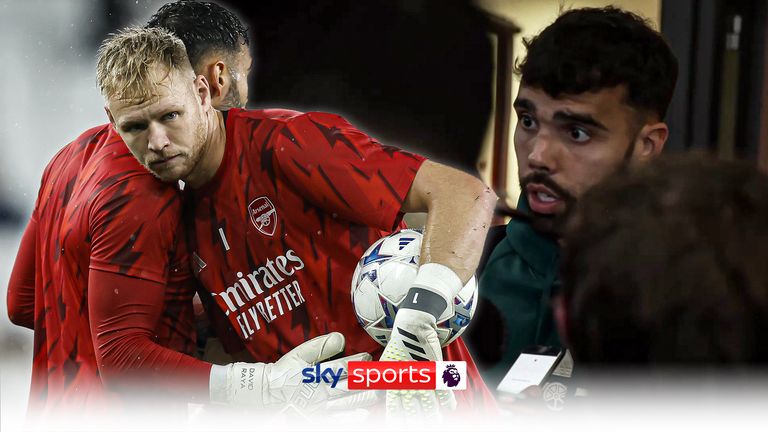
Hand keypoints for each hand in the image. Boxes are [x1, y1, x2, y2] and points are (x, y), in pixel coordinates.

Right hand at [210, 332, 376, 412]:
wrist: (263, 395)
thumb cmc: (283, 373)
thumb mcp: (298, 355)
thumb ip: (320, 346)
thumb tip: (341, 338)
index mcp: (316, 375)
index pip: (341, 368)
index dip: (357, 364)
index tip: (368, 359)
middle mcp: (319, 392)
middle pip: (349, 387)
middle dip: (367, 382)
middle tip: (381, 378)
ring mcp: (319, 408)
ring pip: (346, 404)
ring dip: (364, 398)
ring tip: (378, 393)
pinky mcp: (316, 419)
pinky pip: (337, 421)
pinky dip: (350, 418)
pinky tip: (363, 414)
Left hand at [380, 309, 455, 417]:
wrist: (413, 327)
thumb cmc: (398, 344)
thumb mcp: (385, 364)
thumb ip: (381, 380)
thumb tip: (378, 393)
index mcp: (394, 383)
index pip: (394, 407)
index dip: (396, 418)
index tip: (398, 425)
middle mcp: (407, 383)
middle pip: (413, 410)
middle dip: (417, 420)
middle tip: (420, 425)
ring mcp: (422, 378)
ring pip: (429, 405)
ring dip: (433, 415)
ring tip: (437, 421)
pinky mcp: (434, 371)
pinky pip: (443, 390)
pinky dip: (448, 400)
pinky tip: (450, 407)